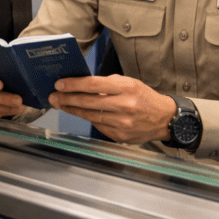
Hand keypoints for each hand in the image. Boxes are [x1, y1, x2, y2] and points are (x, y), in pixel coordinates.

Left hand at [49, 75, 176, 144]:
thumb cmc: (145, 98)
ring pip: (90, 115)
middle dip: (67, 99)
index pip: (93, 84)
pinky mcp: (120, 136)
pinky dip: (87, 119)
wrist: (164, 118)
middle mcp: (125, 106)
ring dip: (72, 110)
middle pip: (88, 102)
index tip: (60, 84)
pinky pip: (98, 125)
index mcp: (127, 88)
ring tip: (61, 104)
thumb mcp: (129, 83)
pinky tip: (78, 113)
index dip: (74, 84)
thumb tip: (82, 84)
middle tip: (54, 96)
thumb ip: (107, 84)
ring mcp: (122, 123)